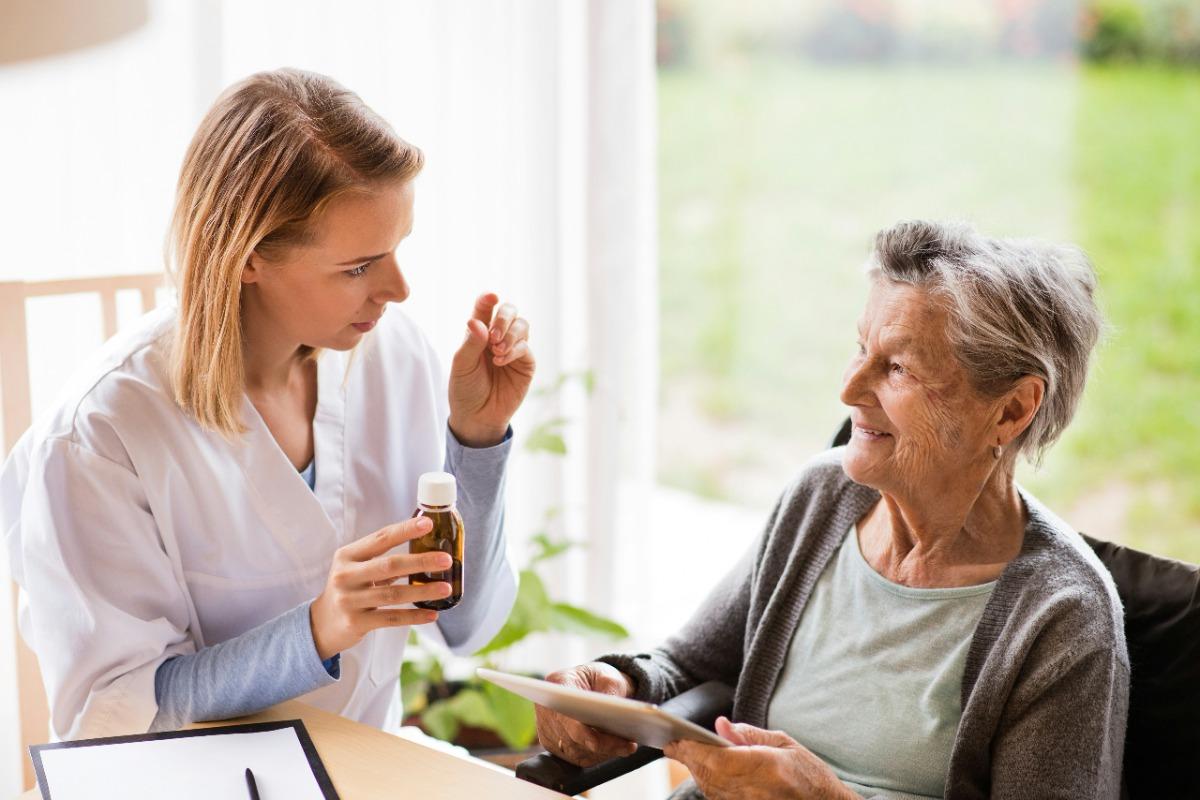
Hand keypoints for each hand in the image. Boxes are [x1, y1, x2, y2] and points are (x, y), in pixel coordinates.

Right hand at [309, 517, 452, 659]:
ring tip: (446, 588)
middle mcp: (346, 576)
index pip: (381, 538)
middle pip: (389, 566)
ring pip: (393, 594)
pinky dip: (414, 616)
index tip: (428, 524)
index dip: (405, 530)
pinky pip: (391, 619)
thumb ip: (382, 558)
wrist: (322, 623)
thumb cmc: (348, 589)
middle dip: (420, 561)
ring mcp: (349, 600)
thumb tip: (425, 549)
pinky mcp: (355, 622)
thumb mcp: (356, 568)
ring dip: (423, 591)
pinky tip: (432, 614)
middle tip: (445, 559)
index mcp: (347, 555)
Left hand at [447, 293, 535, 447]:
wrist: (477, 416)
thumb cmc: (465, 389)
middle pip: (509, 311)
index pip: (485, 308)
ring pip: (522, 325)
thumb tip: (477, 322)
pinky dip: (514, 351)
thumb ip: (470, 343)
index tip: (491, 296)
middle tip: (493, 335)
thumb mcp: (461, 365)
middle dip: (503, 318)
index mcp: (479, 332)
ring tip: (496, 351)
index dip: (488, 299)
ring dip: (511, 334)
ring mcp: (514, 349)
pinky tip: (500, 361)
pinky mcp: (526, 363)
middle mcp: (498, 336)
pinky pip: (526, 347)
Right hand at [534, 663, 637, 766]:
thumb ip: (611, 691)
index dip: (578, 730)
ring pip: (576, 751)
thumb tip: (613, 711)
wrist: (595, 686)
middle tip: (629, 745)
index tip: (597, 742)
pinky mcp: (555, 745)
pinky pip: (577, 757)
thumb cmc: (601, 678)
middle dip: (602, 744)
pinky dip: (598, 756)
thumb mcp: (610, 677)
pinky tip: (616, 749)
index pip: (563, 713)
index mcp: (557, 683)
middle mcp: (547, 708)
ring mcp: (548, 729)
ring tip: (627, 746)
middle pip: (572, 736)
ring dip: (603, 752)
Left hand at [663, 717, 854, 799]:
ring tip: (682, 752)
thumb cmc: (810, 775)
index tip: (676, 738)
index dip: (693, 748)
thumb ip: (750, 734)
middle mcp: (755, 790)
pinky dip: (707, 784)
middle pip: (709, 773)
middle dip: (688, 757)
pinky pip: (719, 798)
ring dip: (695, 770)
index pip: (718, 758)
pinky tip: (702, 771)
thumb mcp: (785, 744)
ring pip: (710, 788)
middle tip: (672, 743)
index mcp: (766, 767)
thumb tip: (720, 725)